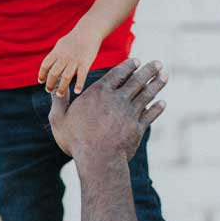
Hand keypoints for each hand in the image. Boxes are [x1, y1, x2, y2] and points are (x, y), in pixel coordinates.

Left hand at [38, 24, 101, 96]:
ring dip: (61, 88)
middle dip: (49, 84)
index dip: (42, 74)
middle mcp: (64, 58)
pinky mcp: (85, 63)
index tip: (41, 81)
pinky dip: (79, 85)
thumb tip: (50, 63)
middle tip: (48, 90)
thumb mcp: (61, 44)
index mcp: (57, 52)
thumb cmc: (75, 38)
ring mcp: (74, 61)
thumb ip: (55, 54)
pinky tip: (77, 91)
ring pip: (65, 77)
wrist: (88, 31)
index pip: (45, 65)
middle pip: (53, 73)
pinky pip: (81, 76)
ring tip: (59, 95)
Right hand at [48, 58, 166, 164]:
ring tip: (165, 75)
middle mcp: (118, 99)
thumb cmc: (76, 140)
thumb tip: (54, 87)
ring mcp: (130, 113)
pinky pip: (151, 114)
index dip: (128, 66)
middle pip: (137, 80)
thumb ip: (59, 101)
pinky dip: (157, 108)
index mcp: (99, 93)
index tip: (136, 60)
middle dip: (148, 70)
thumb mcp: (59, 119)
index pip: (117, 74)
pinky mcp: (138, 128)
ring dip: (157, 83)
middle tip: (158, 63)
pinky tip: (162, 103)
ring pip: (147, 94)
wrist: (98, 160)